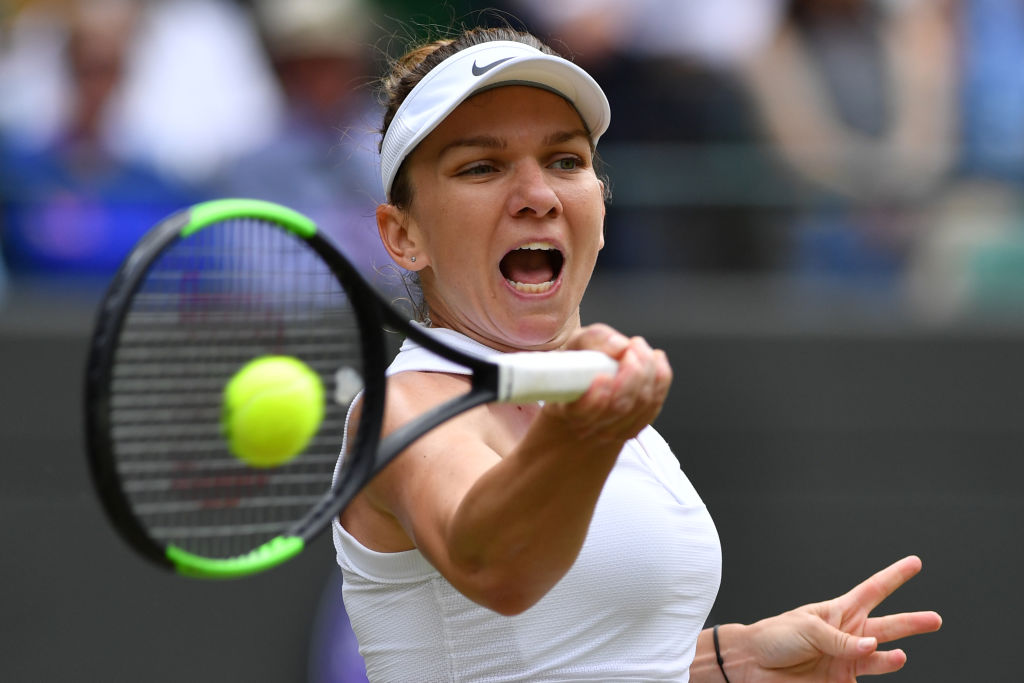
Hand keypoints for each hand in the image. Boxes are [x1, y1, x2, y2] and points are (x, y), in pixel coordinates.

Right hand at [546, 324, 671, 442]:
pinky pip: (654, 406)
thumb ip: (594, 339)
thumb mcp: (575, 345)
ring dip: (647, 371)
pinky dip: (659, 380)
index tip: (603, 375)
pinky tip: (655, 359)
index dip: (596, 397)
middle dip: (632, 373)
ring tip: (638, 347)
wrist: (579, 390)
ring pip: (641, 406)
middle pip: (619, 407)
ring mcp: (611, 432)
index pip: (581, 413)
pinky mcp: (632, 428)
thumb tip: (620, 347)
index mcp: (564, 409)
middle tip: (630, 347)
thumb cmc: (575, 365)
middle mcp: (587, 427)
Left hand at [728, 556, 941, 681]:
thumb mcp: (807, 628)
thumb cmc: (774, 637)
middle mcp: (849, 636)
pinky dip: (876, 677)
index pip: (874, 590)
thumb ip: (841, 640)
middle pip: (888, 626)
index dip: (895, 576)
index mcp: (839, 613)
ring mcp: (847, 661)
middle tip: (935, 619)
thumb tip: (873, 648)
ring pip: (880, 659)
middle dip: (912, 622)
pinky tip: (878, 668)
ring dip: (890, 659)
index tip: (915, 563)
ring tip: (897, 657)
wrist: (751, 664)